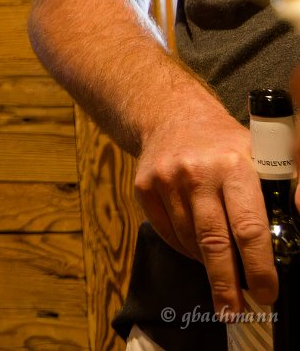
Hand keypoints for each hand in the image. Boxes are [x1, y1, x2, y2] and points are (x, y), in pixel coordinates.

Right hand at [136, 109, 273, 313]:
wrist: (172, 116)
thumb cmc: (229, 144)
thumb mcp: (267, 156)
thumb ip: (292, 186)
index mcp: (234, 166)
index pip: (249, 226)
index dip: (258, 266)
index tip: (266, 293)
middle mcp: (196, 173)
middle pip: (214, 242)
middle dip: (227, 283)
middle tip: (235, 311)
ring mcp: (166, 180)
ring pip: (189, 241)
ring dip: (208, 265)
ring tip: (222, 281)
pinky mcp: (144, 187)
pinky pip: (168, 233)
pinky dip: (185, 248)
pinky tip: (198, 251)